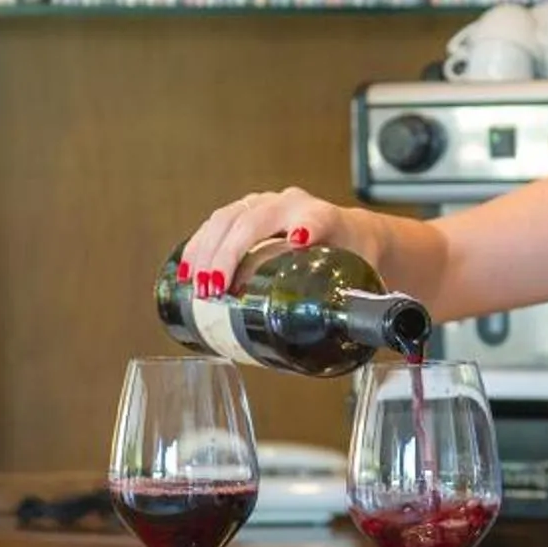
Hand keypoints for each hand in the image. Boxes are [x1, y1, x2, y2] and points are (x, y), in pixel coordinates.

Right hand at [179, 188, 386, 296]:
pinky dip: (198, 246)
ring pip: (228, 218)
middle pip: (255, 220)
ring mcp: (265, 205)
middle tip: (216, 289)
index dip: (307, 225)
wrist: (350, 234)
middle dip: (231, 253)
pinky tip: (186, 271)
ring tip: (198, 286)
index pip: (316, 218)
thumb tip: (353, 341)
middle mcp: (292, 204)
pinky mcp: (245, 212)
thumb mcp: (361, 278)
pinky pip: (216, 224)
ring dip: (207, 251)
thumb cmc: (355, 256)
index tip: (299, 239)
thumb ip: (358, 306)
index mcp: (326, 218)